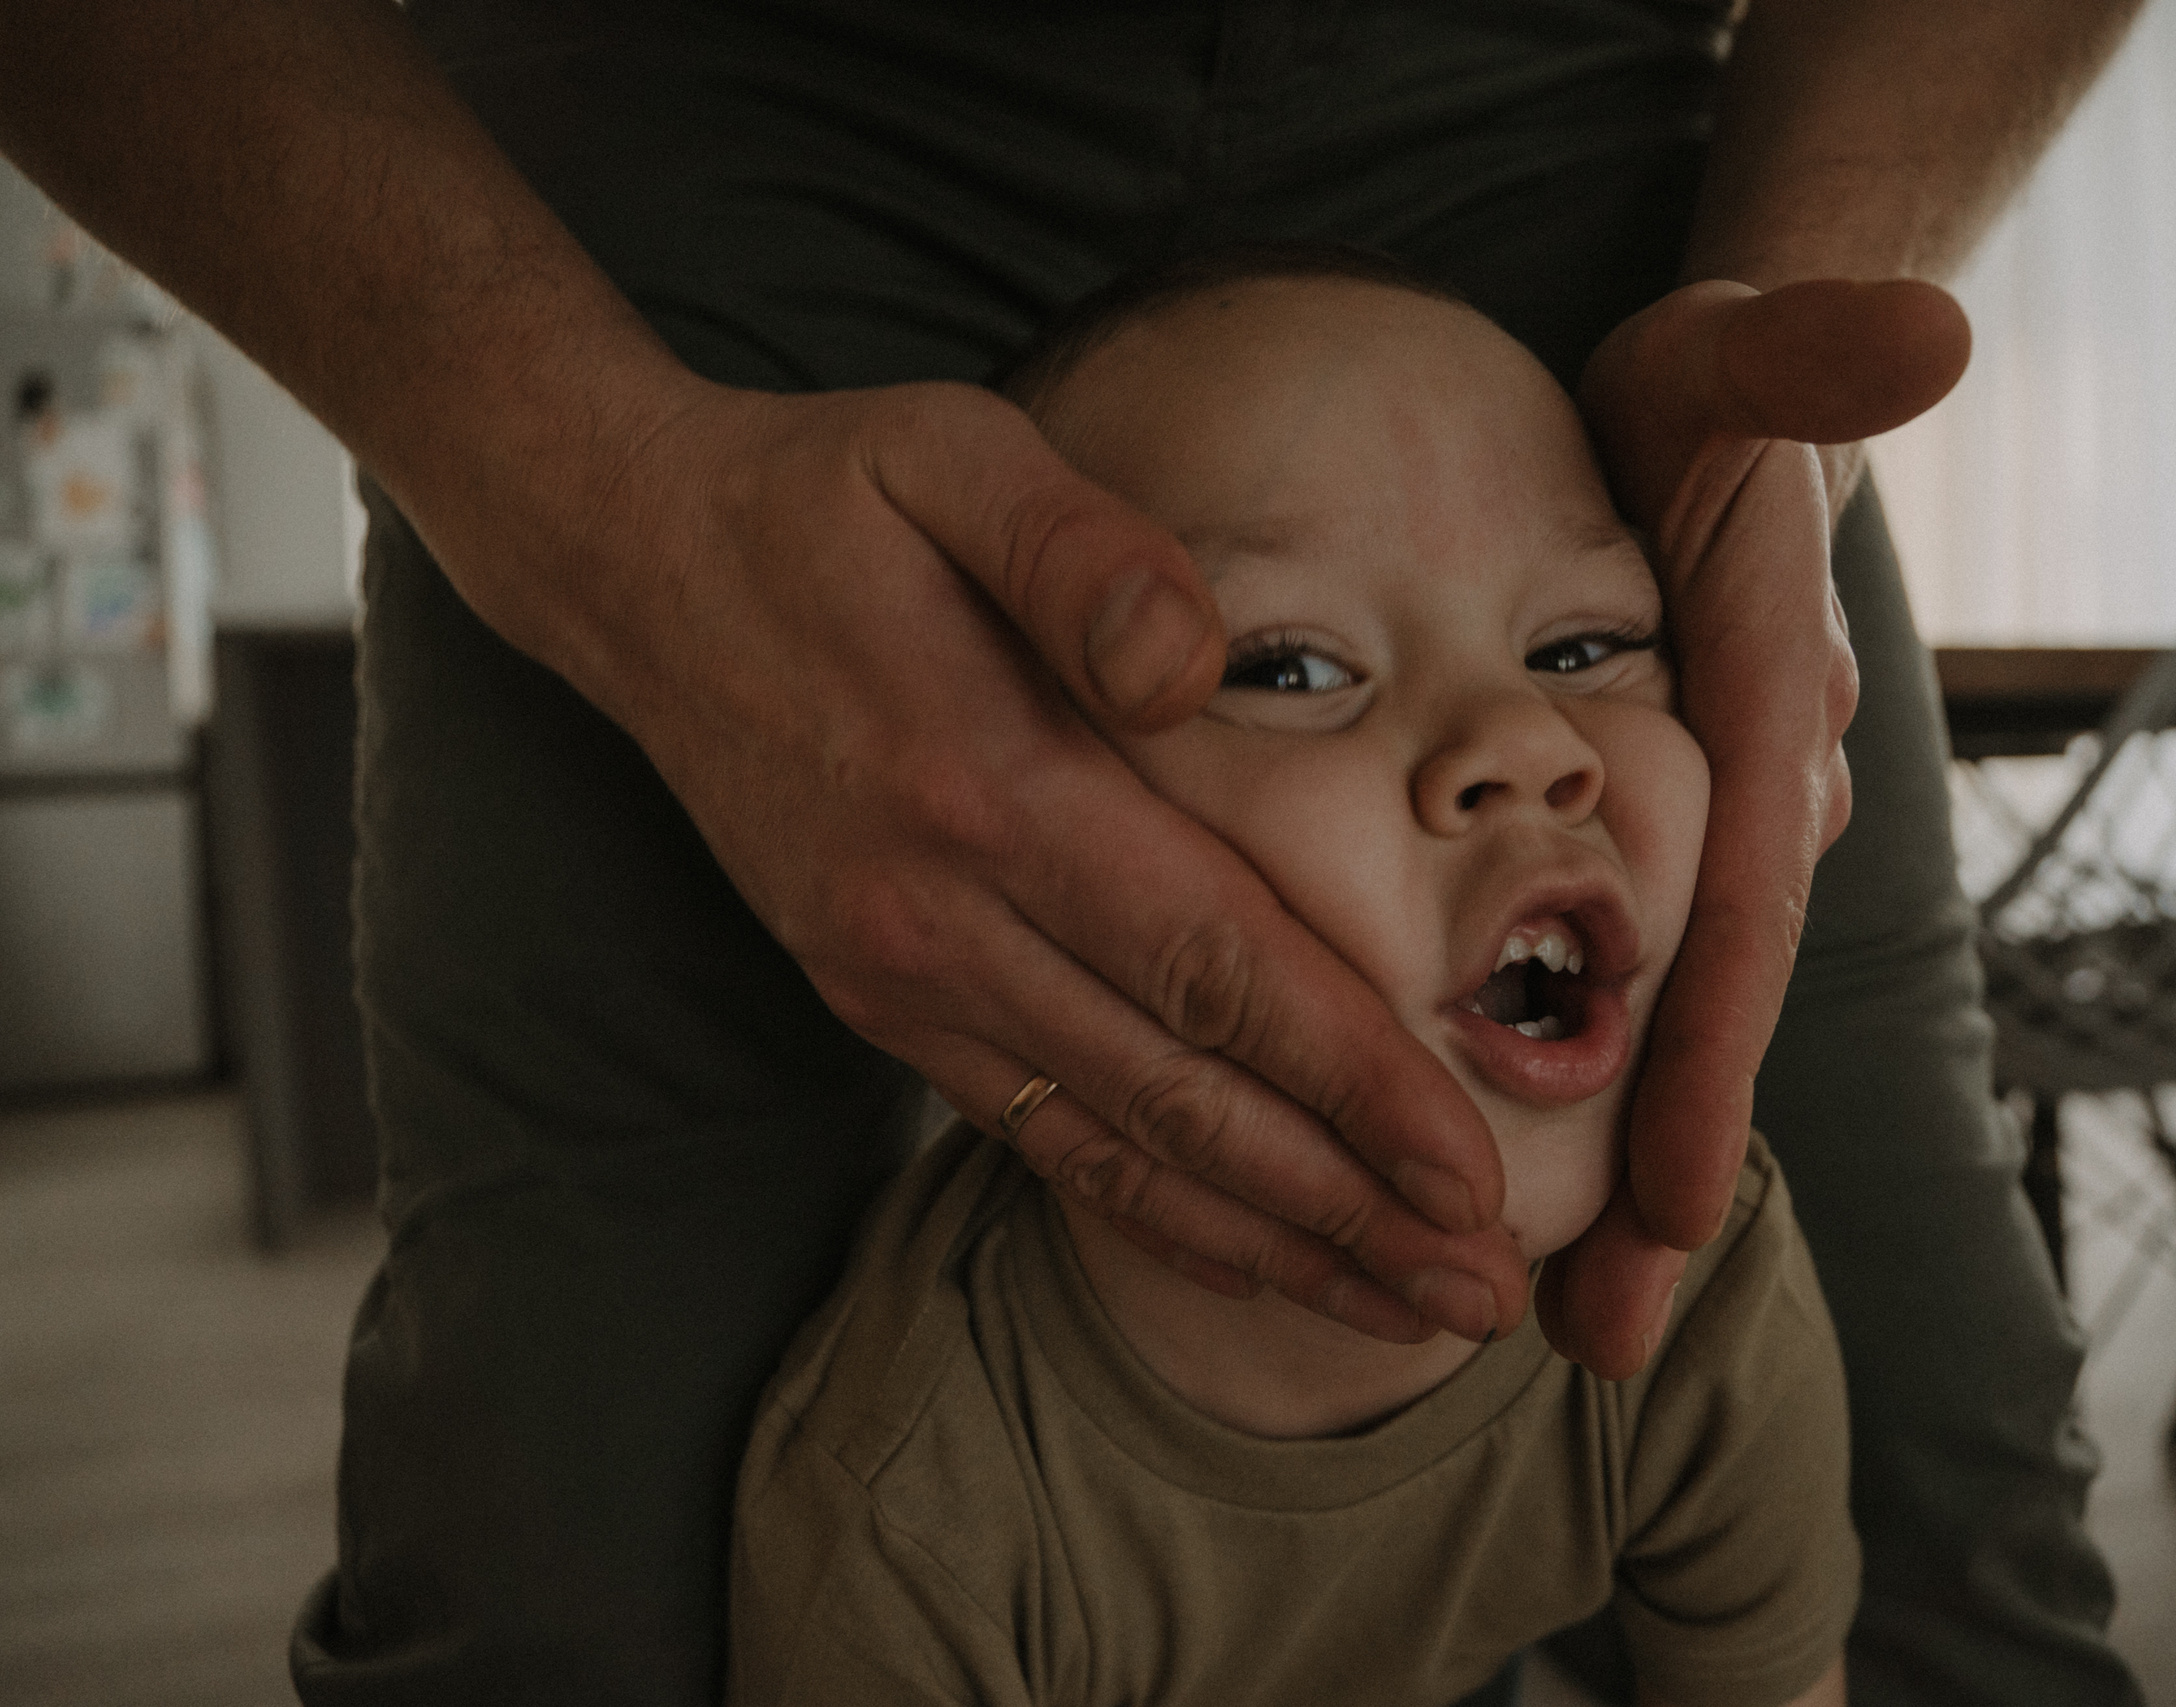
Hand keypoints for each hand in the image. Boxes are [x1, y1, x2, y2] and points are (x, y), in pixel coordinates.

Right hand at [536, 377, 1528, 1344]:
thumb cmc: (828, 498)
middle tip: (1481, 1288)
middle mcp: (937, 916)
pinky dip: (1150, 1209)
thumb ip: (1083, 556)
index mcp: (988, 787)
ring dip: (1269, 1241)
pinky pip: (1032, 1132)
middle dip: (1345, 1205)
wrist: (635, 565)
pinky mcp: (876, 997)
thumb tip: (1191, 663)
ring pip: (1111, 1146)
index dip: (1349, 1083)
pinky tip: (1248, 1253)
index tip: (1466, 1171)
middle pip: (1178, 1097)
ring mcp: (896, 975)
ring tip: (1403, 1304)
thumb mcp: (954, 458)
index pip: (1210, 969)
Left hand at [1544, 280, 1969, 1374]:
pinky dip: (1588, 1104)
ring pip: (1667, 1029)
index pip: (1741, 909)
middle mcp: (1756, 809)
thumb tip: (1927, 331)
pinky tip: (1531, 1205)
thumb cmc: (1708, 388)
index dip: (1706, 1053)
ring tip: (1554, 1321)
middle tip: (1591, 1339)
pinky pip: (1622, 991)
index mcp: (1766, 719)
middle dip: (1654, 1178)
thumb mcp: (1737, 345)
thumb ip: (1815, 346)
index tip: (1661, 1198)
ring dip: (1618, 1176)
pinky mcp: (1647, 852)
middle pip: (1707, 1014)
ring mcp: (1708, 842)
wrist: (1716, 421)